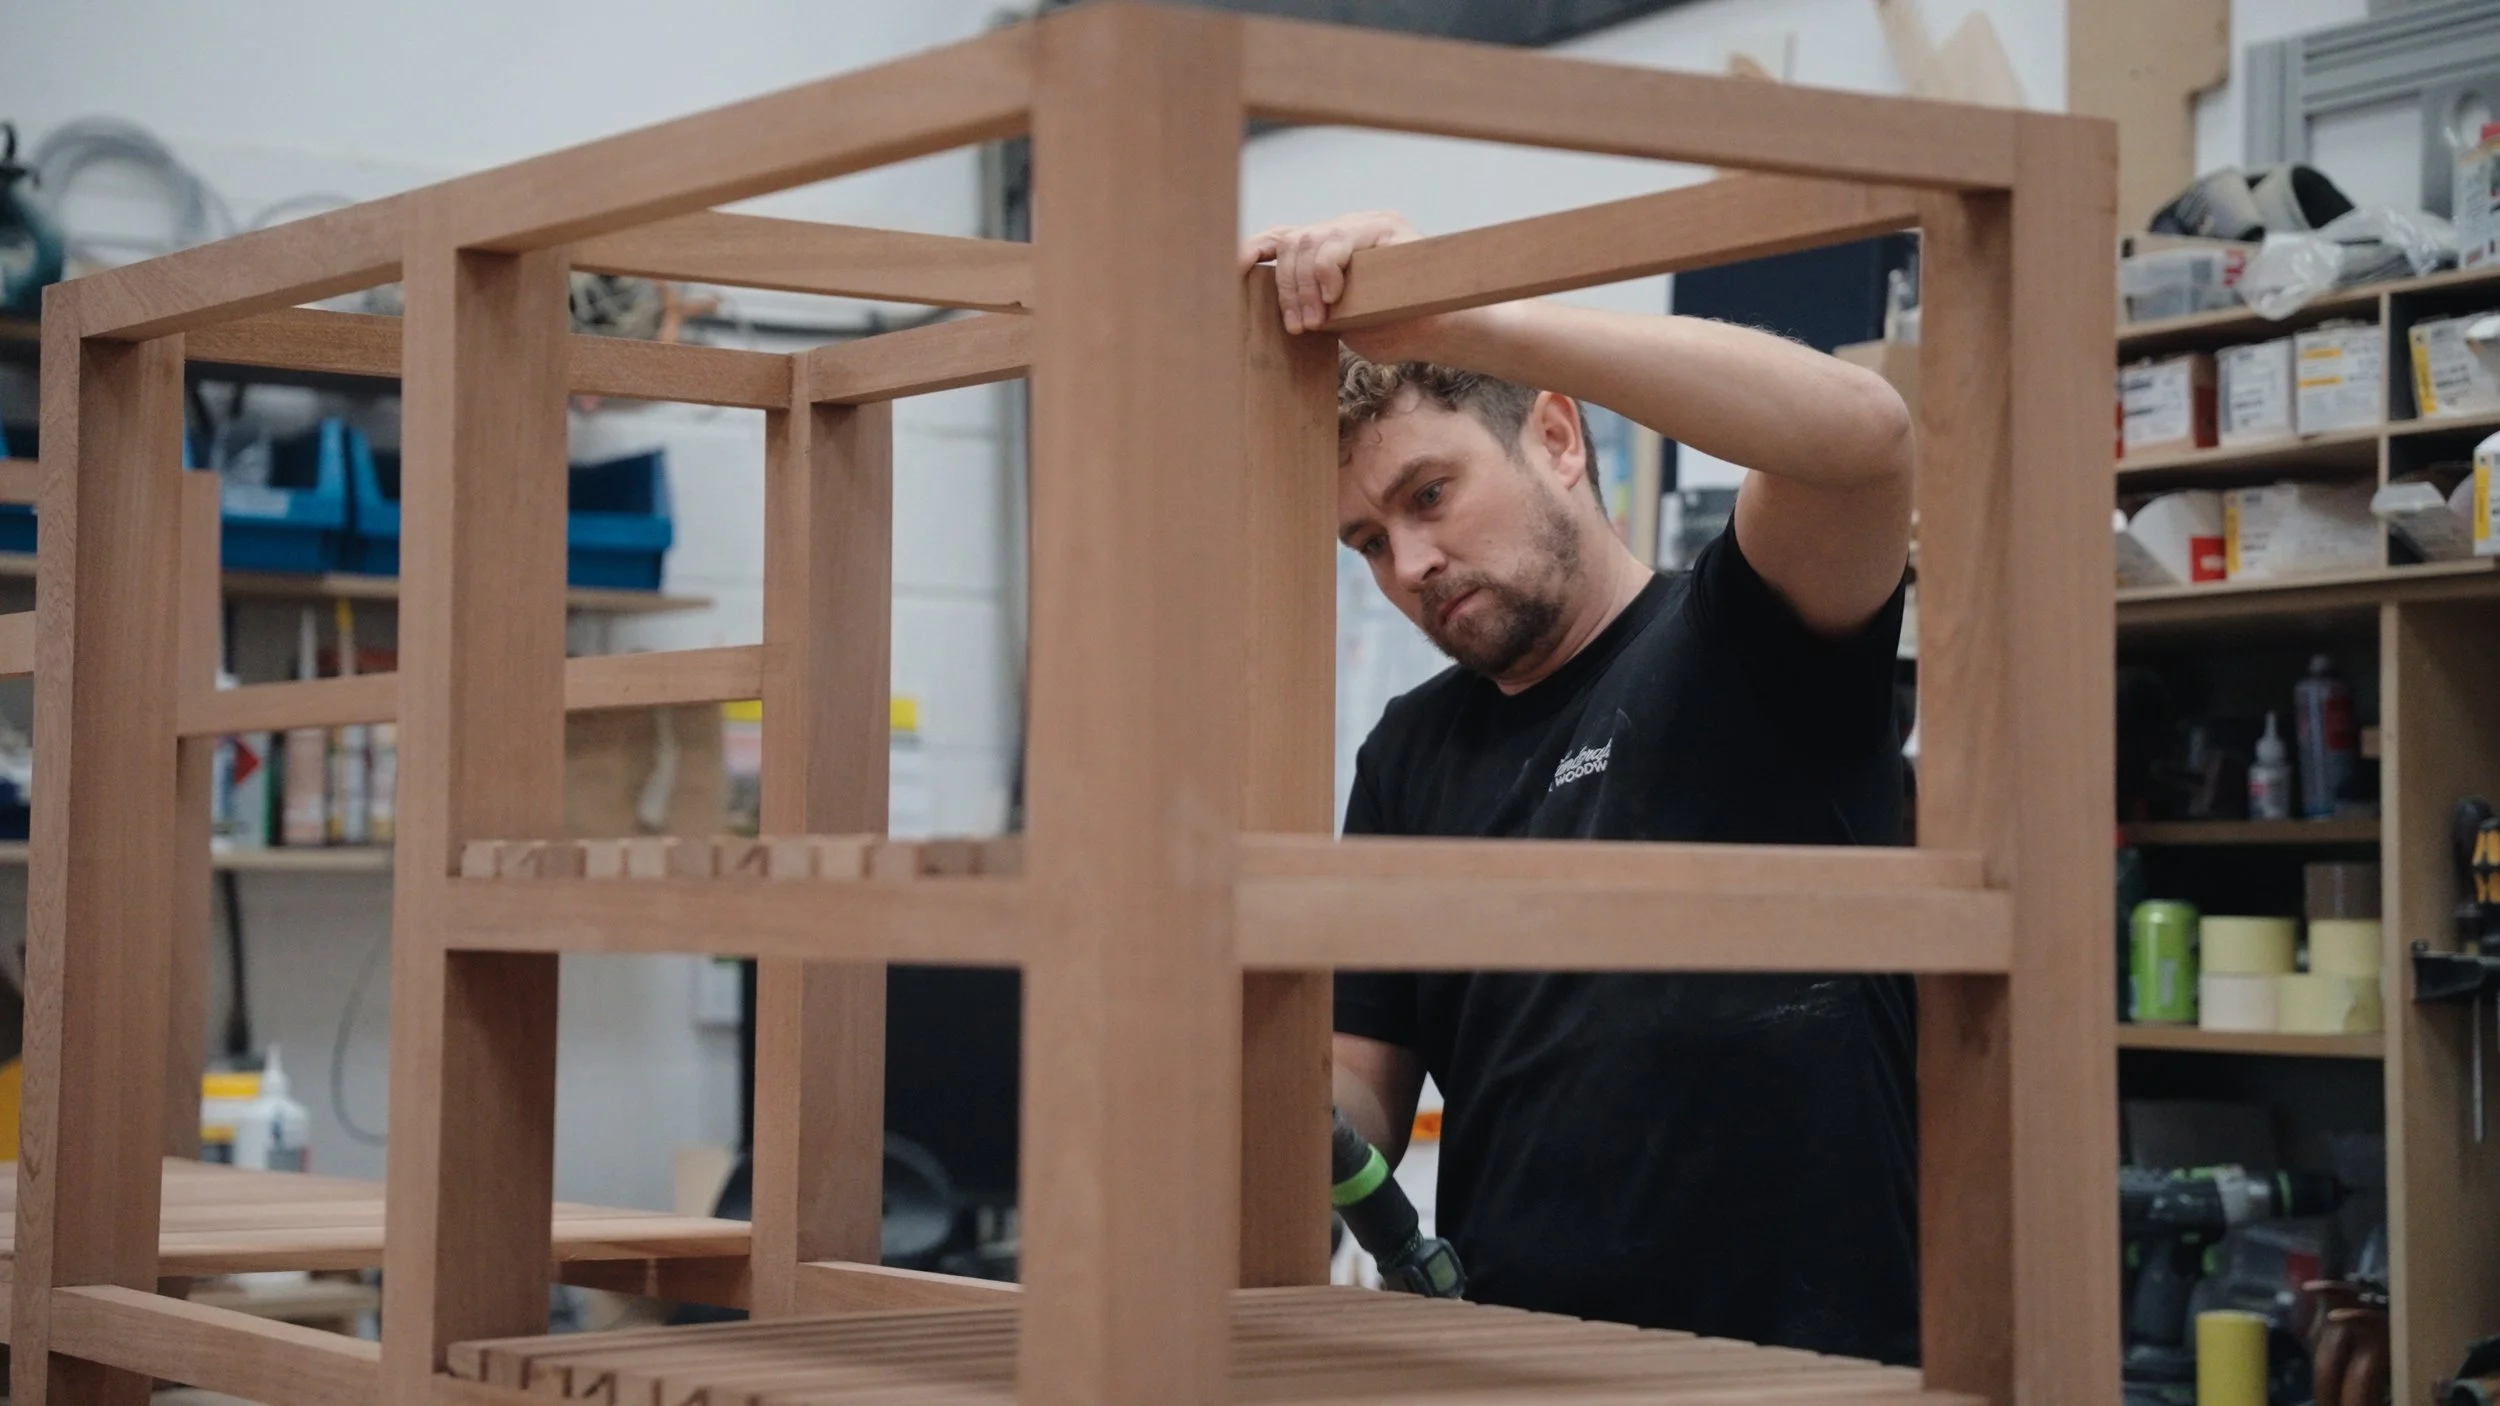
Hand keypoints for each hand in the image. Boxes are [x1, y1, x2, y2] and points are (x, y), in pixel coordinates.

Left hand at [1242, 210, 1454, 357]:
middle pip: (1291, 242)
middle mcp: (1344, 228)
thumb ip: (1310, 303)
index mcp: (1329, 247)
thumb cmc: (1393, 329)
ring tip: (1318, 320)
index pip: (1281, 238)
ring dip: (1305, 286)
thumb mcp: (1339, 319)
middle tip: (1301, 326)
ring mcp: (1364, 223)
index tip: (1232, 272)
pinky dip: (1327, 269)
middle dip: (1287, 288)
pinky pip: (1338, 240)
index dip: (1252, 250)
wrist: (1442, 331)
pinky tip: (1333, 296)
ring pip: (1309, 241)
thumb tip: (1270, 307)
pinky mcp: (1385, 227)